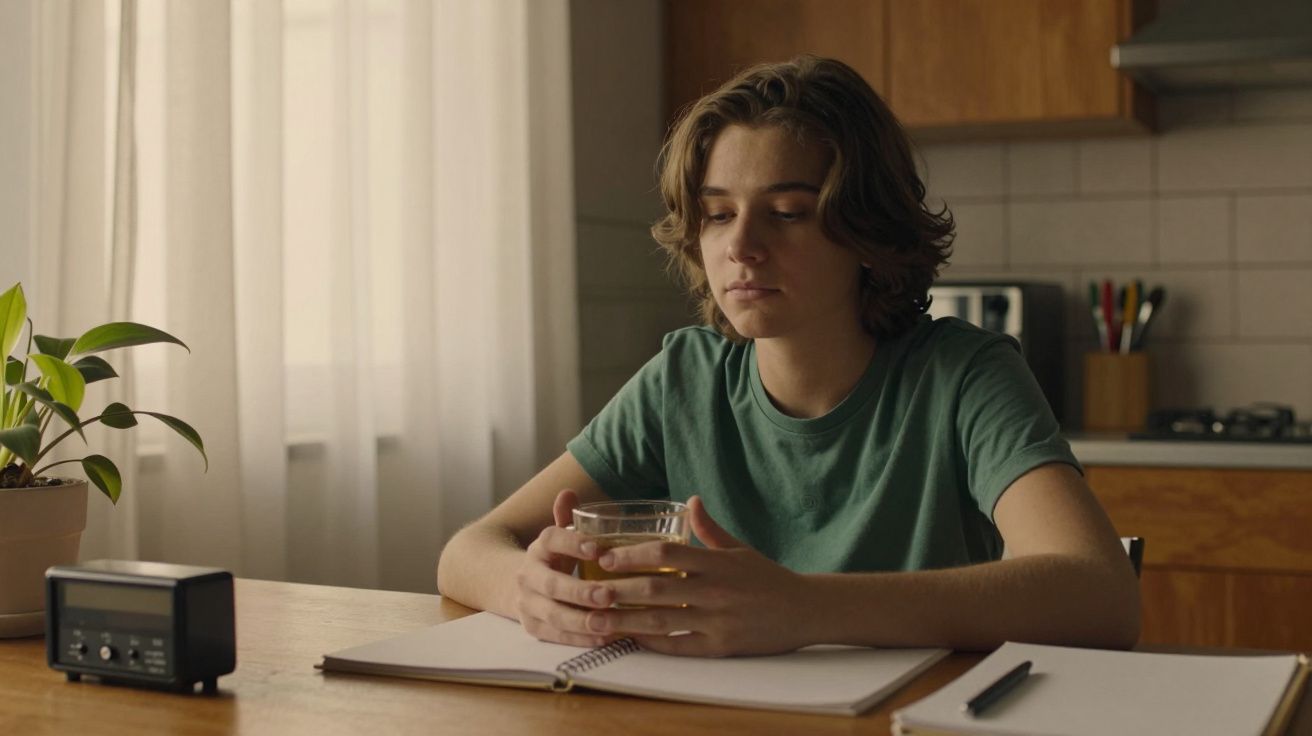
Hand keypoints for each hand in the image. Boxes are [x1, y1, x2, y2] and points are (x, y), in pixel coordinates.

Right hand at [513, 489, 616, 646]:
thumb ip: (567, 517)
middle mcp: (528, 574)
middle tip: (609, 595)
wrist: (514, 584)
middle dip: (580, 591)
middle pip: (551, 584)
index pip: (551, 539)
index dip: (573, 543)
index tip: (598, 549)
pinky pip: (555, 635)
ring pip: (553, 614)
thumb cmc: (553, 558)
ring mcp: (527, 603)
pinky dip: (579, 639)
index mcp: (539, 546)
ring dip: (582, 620)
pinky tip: (604, 638)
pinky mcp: (532, 626)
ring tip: (610, 622)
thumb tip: (568, 492)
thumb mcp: (559, 536)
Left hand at [581, 495, 809, 656]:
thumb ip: (710, 529)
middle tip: (589, 589)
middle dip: (618, 589)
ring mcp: (717, 620)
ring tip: (597, 618)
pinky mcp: (721, 647)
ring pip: (660, 620)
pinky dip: (652, 642)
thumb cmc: (767, 578)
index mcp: (715, 562)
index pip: (665, 553)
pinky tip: (631, 637)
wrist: (804, 610)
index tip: (604, 556)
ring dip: (625, 620)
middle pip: (655, 587)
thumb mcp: (739, 549)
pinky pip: (679, 646)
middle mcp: (714, 590)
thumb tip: (690, 500)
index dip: (631, 554)